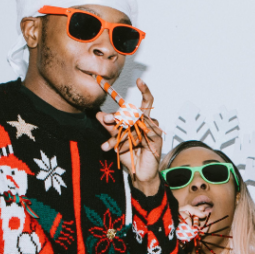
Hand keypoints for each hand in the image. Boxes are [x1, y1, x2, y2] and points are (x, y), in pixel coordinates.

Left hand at [96, 78, 163, 192]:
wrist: (139, 173)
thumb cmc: (130, 154)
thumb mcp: (116, 139)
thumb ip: (109, 127)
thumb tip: (98, 115)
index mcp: (142, 120)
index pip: (145, 101)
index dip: (145, 89)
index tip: (140, 79)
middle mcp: (149, 123)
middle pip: (143, 107)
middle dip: (126, 109)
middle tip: (108, 117)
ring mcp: (153, 131)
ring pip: (133, 126)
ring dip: (118, 136)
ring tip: (106, 145)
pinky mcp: (155, 140)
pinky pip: (137, 137)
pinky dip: (124, 144)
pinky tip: (117, 150)